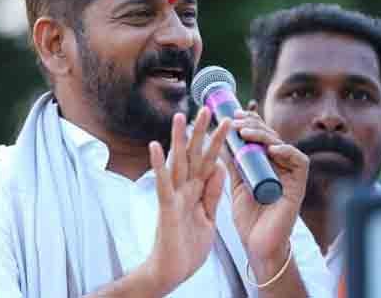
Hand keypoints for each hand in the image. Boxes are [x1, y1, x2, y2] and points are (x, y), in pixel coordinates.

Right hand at [142, 107, 230, 295]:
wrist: (171, 273)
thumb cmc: (187, 248)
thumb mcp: (208, 218)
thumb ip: (212, 194)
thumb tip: (219, 167)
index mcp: (195, 192)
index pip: (208, 161)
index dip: (217, 142)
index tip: (225, 121)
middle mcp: (183, 190)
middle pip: (193, 155)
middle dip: (201, 132)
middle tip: (208, 107)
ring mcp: (174, 197)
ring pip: (177, 163)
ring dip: (179, 139)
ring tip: (181, 115)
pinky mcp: (166, 208)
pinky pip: (163, 184)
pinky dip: (159, 165)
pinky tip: (156, 146)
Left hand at [226, 110, 308, 278]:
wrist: (256, 245)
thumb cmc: (248, 217)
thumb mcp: (235, 184)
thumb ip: (232, 163)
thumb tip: (218, 138)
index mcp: (265, 163)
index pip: (260, 135)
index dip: (249, 122)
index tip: (232, 115)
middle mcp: (279, 166)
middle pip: (271, 136)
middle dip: (253, 125)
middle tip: (236, 121)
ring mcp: (289, 175)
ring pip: (282, 144)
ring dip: (264, 135)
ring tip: (246, 132)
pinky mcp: (298, 186)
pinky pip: (299, 162)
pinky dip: (288, 152)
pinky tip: (273, 149)